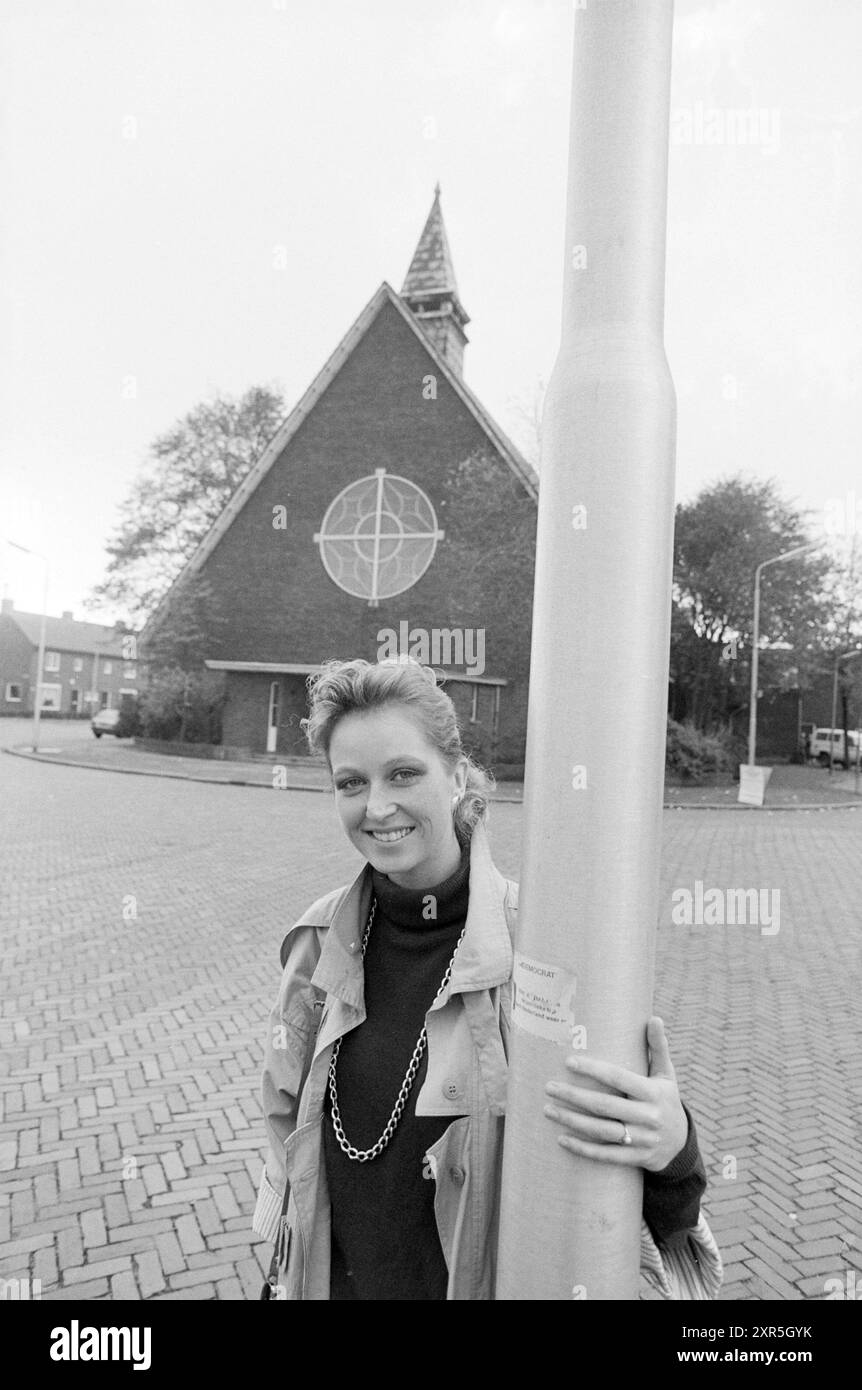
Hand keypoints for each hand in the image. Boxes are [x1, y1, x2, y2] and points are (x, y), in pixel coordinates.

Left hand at [543, 1016, 687, 1172]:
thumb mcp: (666, 1074)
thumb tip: (655, 1018)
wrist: (681, 1143)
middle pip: (605, 1106)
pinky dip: (584, 1149)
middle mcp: (648, 1117)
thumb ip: (658, 1046)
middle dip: (574, 1096)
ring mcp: (643, 1140)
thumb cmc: (666, 1099)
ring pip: (603, 1131)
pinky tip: (562, 1140)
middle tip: (549, 1087)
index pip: (619, 1078)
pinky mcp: (636, 1159)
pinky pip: (607, 1156)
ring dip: (573, 1121)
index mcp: (654, 1092)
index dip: (593, 1070)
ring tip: (548, 1110)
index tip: (568, 1062)